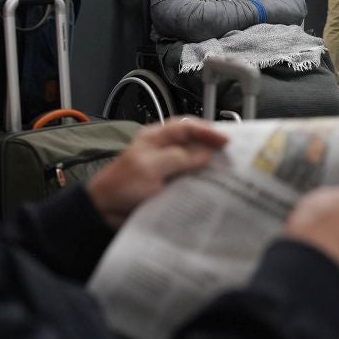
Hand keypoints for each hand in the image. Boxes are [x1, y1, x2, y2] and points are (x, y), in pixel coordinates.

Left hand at [87, 118, 227, 228]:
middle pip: (193, 143)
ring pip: (193, 162)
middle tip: (233, 155)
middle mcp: (163, 150)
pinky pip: (189, 180)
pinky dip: (201, 183)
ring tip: (228, 172)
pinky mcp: (168, 185)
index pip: (187, 126)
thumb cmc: (121, 185)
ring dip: (209, 167)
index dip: (207, 131)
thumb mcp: (150, 167)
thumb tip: (206, 154)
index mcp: (156, 137)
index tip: (226, 141)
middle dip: (212, 147)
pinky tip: (213, 189)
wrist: (105, 211)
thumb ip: (179, 158)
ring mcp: (166, 168)